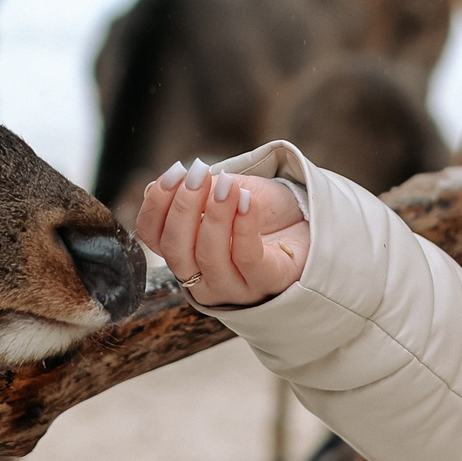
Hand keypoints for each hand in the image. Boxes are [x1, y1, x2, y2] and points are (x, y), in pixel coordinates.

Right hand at [133, 158, 309, 308]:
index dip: (156, 204)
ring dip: (215, 215)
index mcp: (184, 254)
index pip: (152, 237)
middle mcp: (202, 277)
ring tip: (226, 185)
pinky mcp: (267, 283)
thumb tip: (162, 184)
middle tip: (197, 174)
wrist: (309, 223)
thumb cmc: (261, 211)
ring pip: (210, 257)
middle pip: (176, 250)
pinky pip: (248, 259)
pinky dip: (243, 226)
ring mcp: (234, 287)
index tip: (174, 173)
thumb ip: (197, 192)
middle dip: (183, 208)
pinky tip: (246, 200)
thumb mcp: (223, 193)